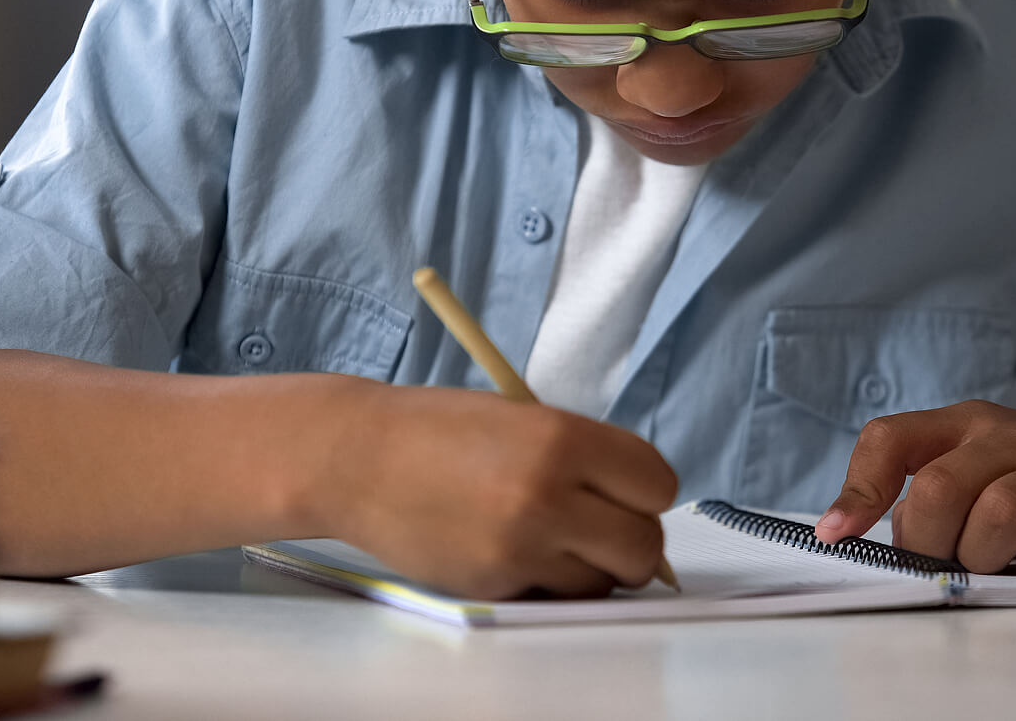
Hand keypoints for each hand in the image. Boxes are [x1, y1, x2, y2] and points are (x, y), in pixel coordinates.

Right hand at [295, 379, 677, 599]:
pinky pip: (553, 596)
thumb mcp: (525, 419)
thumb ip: (585, 456)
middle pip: (643, 545)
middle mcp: (547, 493)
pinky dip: (546, 582)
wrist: (358, 458)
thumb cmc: (438, 433)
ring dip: (590, 568)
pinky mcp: (494, 583)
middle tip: (604, 529)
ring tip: (551, 538)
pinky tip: (514, 549)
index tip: (630, 494)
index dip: (646, 492)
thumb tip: (638, 505)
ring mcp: (520, 545)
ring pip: (603, 582)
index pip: (657, 483)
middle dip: (632, 542)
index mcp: (562, 437)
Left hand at [814, 401, 1015, 574]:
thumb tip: (868, 542)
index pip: (889, 440)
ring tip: (1004, 560)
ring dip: (987, 558)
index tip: (837, 536)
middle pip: (939, 490)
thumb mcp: (983, 467)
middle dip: (930, 544)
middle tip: (949, 562)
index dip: (856, 490)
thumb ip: (928, 494)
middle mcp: (1009, 434)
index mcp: (966, 423)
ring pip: (995, 518)